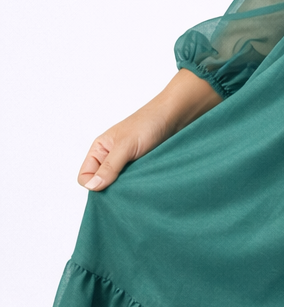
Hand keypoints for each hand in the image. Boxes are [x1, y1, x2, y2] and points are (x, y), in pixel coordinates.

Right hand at [77, 69, 221, 191]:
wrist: (176, 117)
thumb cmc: (148, 123)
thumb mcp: (126, 146)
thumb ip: (110, 166)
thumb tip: (92, 187)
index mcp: (99, 150)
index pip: (85, 176)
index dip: (93, 185)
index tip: (110, 187)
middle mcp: (110, 159)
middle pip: (101, 185)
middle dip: (111, 190)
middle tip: (127, 189)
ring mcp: (126, 165)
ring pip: (119, 187)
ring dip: (128, 189)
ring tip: (139, 185)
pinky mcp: (142, 169)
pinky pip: (135, 184)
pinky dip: (139, 186)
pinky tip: (147, 185)